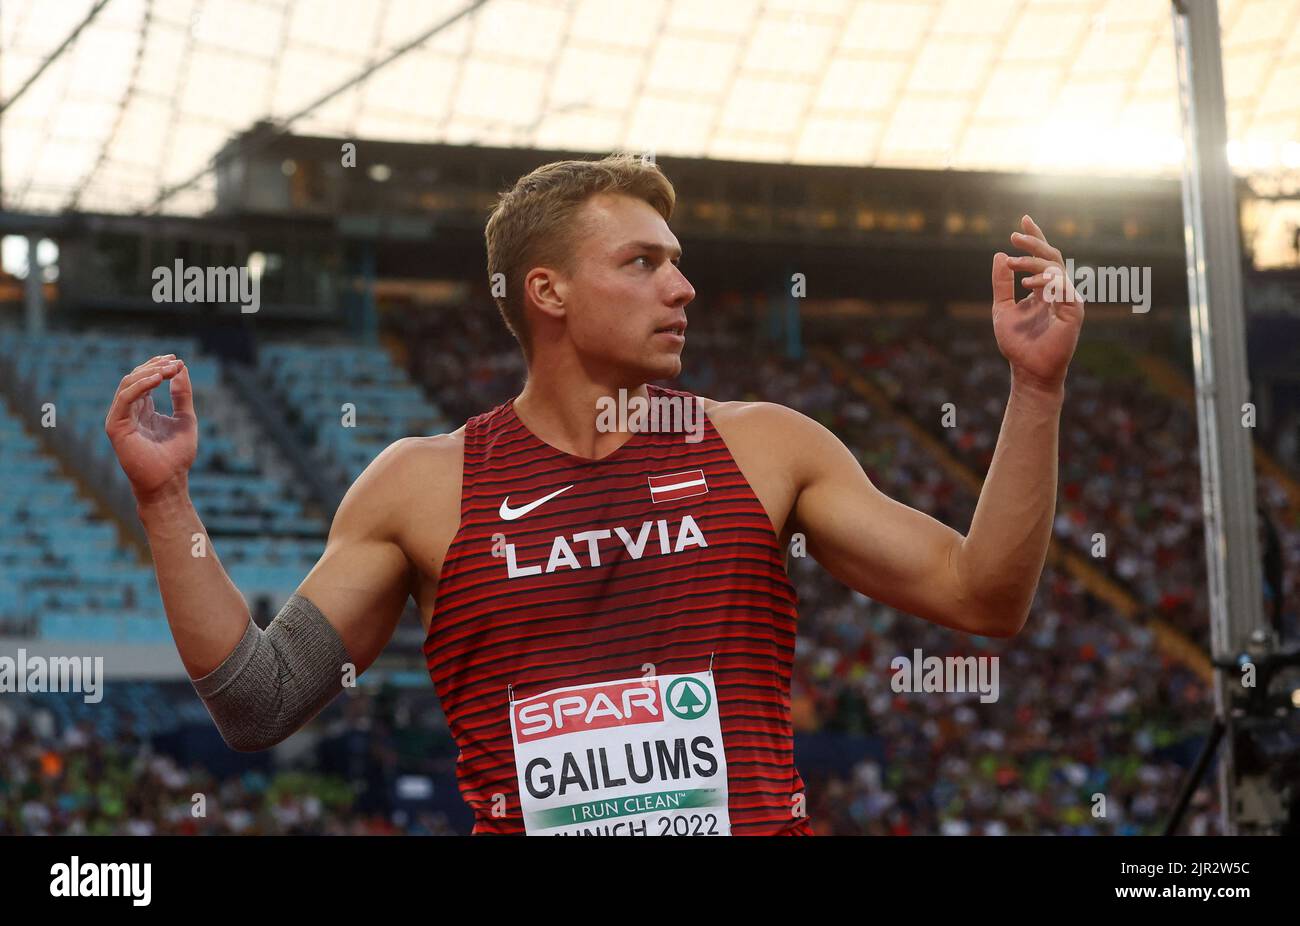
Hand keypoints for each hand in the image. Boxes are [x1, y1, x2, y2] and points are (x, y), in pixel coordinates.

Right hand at [104, 354, 197, 502]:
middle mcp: (129, 411)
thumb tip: (181, 368)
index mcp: (143, 410)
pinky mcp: (115, 426)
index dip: (158, 367)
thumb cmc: (177, 455)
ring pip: (128, 384)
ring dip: (150, 373)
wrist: (169, 481)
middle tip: (174, 362)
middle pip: (135, 378)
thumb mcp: (185, 418)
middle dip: (155, 367)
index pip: (145, 380)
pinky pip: (125, 399)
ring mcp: (120, 418)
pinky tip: (158, 380)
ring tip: (169, 369)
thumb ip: (182, 395)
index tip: (177, 360)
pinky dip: (140, 386)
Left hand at [991, 215, 1083, 392]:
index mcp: (1045, 288)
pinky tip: (1029, 282)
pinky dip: (1047, 281)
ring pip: (1056, 269)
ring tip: (1012, 262)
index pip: (1042, 257)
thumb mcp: (1002, 307)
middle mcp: (1059, 291)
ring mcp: (1068, 300)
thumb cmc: (1017, 343)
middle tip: (1014, 236)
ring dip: (1033, 262)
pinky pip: (1063, 288)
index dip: (1035, 238)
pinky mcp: (1074, 312)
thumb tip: (999, 255)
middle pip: (1052, 257)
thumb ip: (1002, 283)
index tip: (1023, 220)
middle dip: (1034, 243)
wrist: (1027, 370)